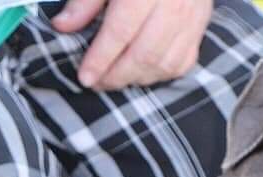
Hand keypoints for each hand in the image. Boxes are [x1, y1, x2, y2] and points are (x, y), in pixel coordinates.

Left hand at [52, 0, 213, 90]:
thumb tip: (63, 25)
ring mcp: (191, 18)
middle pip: (143, 53)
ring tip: (116, 78)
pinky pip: (181, 63)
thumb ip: (87, 0)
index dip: (101, 57)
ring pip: (163, 63)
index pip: (121, 30)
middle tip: (98, 83)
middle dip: (117, 75)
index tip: (85, 77)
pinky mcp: (199, 27)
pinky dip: (160, 74)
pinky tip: (141, 71)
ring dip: (136, 78)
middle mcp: (173, 3)